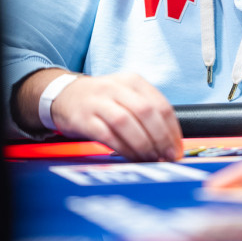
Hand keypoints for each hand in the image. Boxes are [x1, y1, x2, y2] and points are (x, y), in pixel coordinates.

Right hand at [50, 72, 183, 161]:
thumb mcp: (126, 95)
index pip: (161, 104)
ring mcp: (98, 102)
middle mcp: (116, 88)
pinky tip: (131, 157)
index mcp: (133, 81)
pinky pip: (107, 135)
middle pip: (146, 112)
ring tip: (150, 159)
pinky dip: (123, 149)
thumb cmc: (102, 100)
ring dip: (142, 145)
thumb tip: (170, 142)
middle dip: (161, 138)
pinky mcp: (84, 118)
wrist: (65, 96)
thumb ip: (147, 112)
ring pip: (126, 123)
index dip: (172, 130)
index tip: (176, 149)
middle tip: (167, 157)